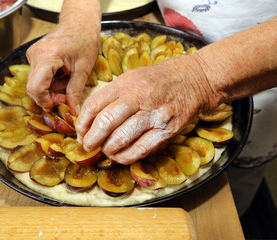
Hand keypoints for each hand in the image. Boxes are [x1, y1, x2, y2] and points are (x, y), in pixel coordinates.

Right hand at [26, 24, 99, 113]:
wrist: (80, 23)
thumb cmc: (85, 41)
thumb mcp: (83, 70)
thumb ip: (75, 92)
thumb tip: (72, 111)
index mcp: (47, 56)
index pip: (36, 88)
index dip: (46, 101)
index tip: (59, 105)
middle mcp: (35, 55)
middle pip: (33, 87)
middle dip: (49, 97)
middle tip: (66, 97)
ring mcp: (32, 54)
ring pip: (35, 83)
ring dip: (51, 89)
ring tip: (67, 80)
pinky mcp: (34, 56)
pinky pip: (38, 76)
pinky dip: (49, 81)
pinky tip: (61, 74)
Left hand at [76, 56, 219, 163]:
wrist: (196, 78)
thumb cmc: (159, 79)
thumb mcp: (133, 77)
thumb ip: (113, 94)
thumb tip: (91, 118)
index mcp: (126, 82)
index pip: (94, 104)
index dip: (82, 122)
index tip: (80, 132)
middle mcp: (139, 96)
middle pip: (105, 122)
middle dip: (91, 139)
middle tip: (88, 146)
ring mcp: (154, 113)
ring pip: (122, 137)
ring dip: (108, 149)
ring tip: (106, 151)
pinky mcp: (168, 128)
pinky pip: (142, 148)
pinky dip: (127, 156)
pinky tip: (121, 157)